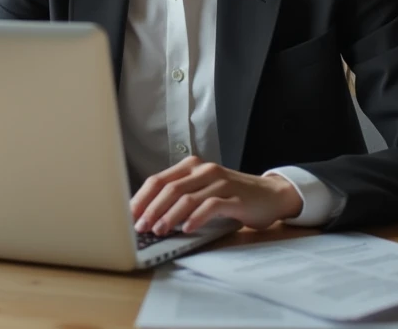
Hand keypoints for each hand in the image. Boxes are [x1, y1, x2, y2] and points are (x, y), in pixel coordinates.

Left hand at [130, 156, 303, 235]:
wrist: (270, 195)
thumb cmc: (231, 196)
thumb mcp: (202, 192)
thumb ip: (180, 197)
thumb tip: (148, 216)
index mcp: (191, 166)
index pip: (158, 180)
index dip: (141, 198)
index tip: (128, 215)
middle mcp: (203, 170)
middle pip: (170, 188)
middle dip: (151, 209)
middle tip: (140, 227)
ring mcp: (219, 182)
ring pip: (187, 197)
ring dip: (170, 216)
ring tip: (159, 230)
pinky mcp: (234, 196)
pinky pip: (210, 206)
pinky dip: (196, 218)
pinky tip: (187, 229)